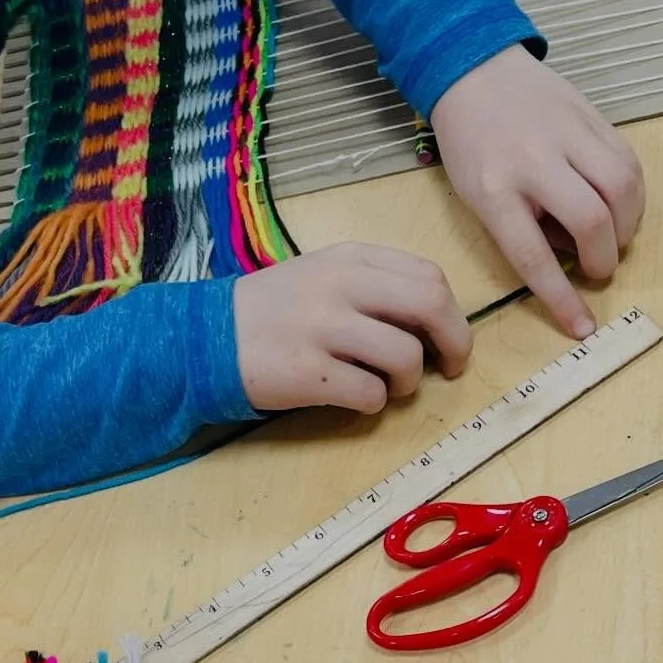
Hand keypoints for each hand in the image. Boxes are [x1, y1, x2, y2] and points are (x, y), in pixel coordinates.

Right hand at [234, 243, 470, 413]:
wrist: (208, 338)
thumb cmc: (277, 312)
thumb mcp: (326, 278)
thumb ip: (377, 289)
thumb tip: (437, 325)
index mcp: (350, 258)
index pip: (429, 276)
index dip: (452, 313)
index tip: (447, 339)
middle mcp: (339, 286)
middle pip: (430, 305)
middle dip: (455, 343)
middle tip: (449, 369)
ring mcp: (322, 328)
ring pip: (405, 356)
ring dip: (408, 382)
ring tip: (387, 386)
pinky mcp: (308, 373)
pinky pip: (370, 395)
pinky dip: (374, 404)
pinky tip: (353, 398)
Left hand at [430, 46, 645, 338]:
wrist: (475, 68)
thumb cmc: (472, 144)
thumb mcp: (478, 194)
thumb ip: (522, 228)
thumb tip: (571, 257)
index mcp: (494, 189)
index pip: (533, 255)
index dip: (561, 297)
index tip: (582, 325)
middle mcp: (533, 160)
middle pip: (590, 219)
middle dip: (603, 258)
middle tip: (597, 268)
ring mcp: (567, 133)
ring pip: (622, 188)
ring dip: (628, 227)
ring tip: (614, 237)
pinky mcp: (593, 115)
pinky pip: (630, 162)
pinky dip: (634, 195)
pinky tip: (621, 206)